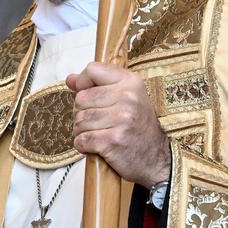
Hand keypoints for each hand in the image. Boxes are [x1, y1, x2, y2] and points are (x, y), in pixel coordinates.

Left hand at [65, 62, 170, 188]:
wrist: (156, 158)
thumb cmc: (137, 126)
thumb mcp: (126, 98)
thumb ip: (97, 85)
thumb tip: (70, 79)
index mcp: (131, 82)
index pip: (93, 70)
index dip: (83, 83)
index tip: (89, 96)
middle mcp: (128, 97)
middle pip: (81, 98)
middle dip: (82, 113)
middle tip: (96, 123)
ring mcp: (121, 119)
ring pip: (79, 120)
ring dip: (82, 131)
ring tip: (97, 134)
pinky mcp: (113, 140)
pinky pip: (81, 139)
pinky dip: (83, 145)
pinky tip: (96, 146)